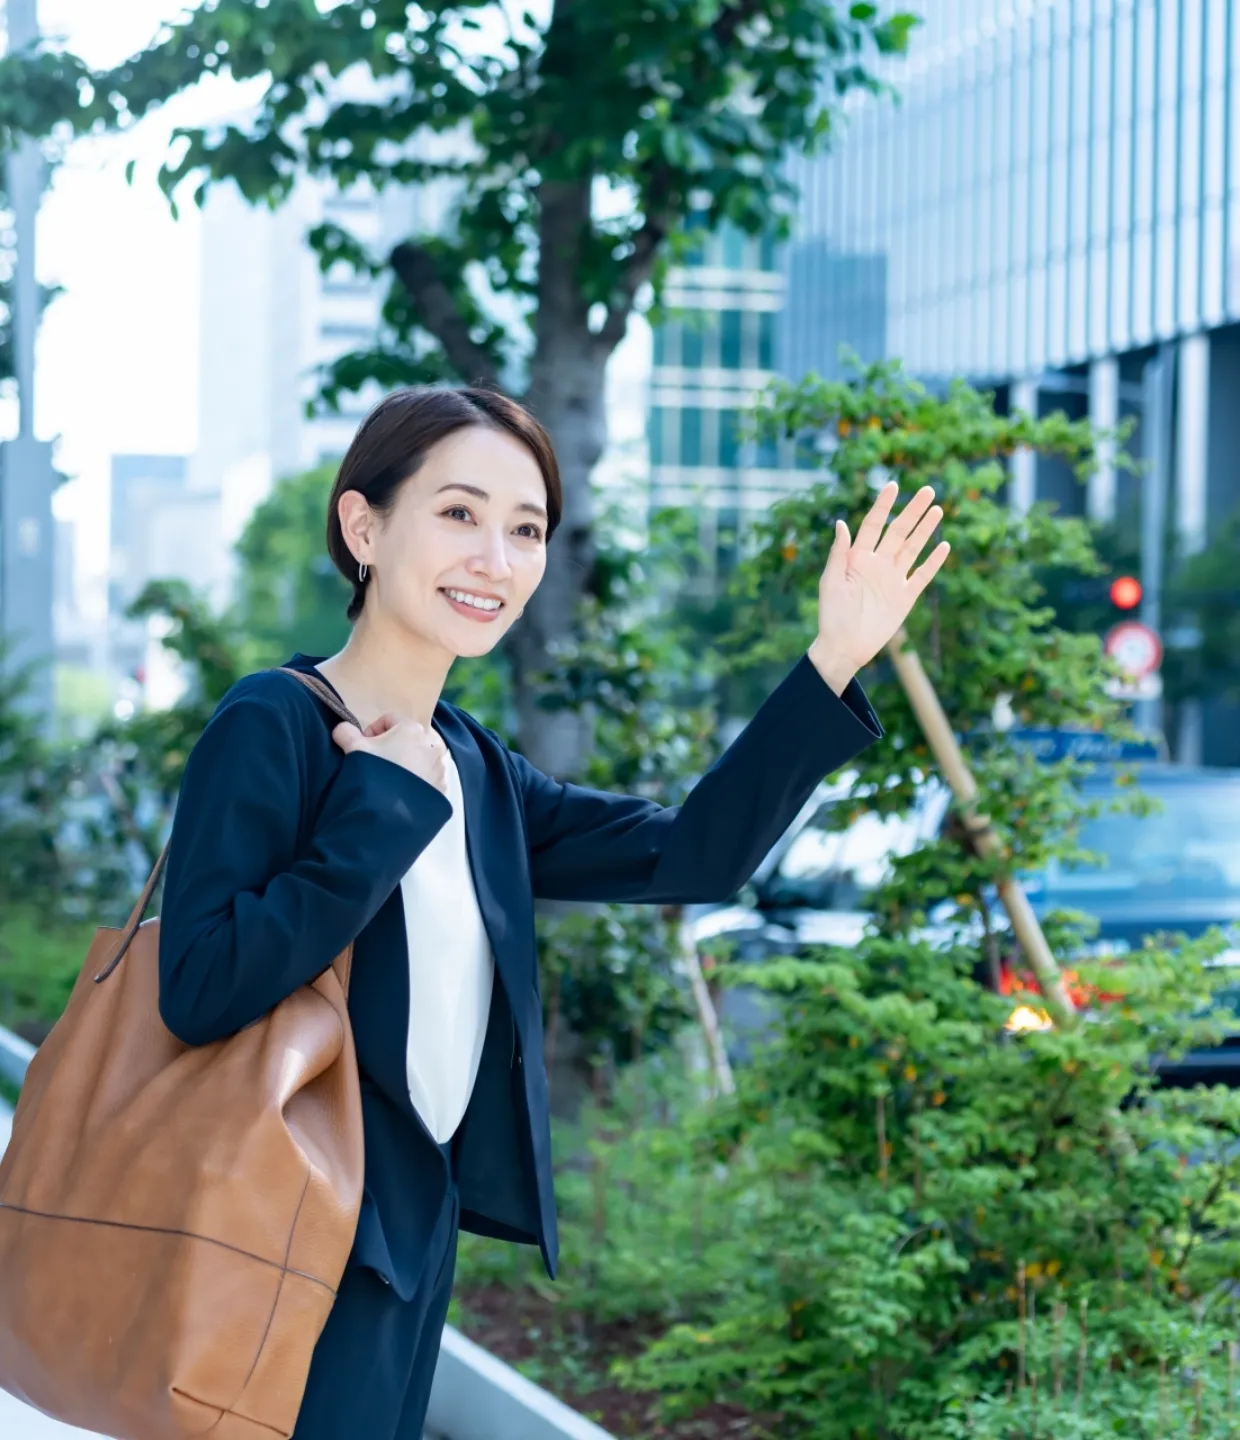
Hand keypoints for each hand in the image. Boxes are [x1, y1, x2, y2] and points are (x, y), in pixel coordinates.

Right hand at [332, 712, 448, 795]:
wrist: (391, 811)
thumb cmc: (374, 772)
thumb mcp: (354, 749)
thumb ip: (345, 732)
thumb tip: (342, 729)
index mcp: (411, 728)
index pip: (389, 719)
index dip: (373, 731)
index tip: (365, 747)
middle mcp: (431, 743)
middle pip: (406, 738)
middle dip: (391, 747)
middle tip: (376, 763)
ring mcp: (439, 766)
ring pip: (419, 757)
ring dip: (406, 763)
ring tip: (390, 780)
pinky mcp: (442, 786)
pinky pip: (428, 777)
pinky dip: (417, 780)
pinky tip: (403, 792)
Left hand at [808, 481, 949, 692]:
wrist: (844, 647)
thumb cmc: (831, 615)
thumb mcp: (830, 582)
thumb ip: (838, 553)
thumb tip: (841, 523)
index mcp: (857, 558)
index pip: (872, 525)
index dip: (882, 506)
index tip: (892, 486)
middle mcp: (877, 564)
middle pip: (898, 532)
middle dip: (912, 511)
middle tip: (927, 490)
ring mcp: (893, 579)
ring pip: (912, 548)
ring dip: (924, 530)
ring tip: (937, 509)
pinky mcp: (905, 597)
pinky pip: (922, 575)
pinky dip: (933, 562)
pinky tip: (943, 545)